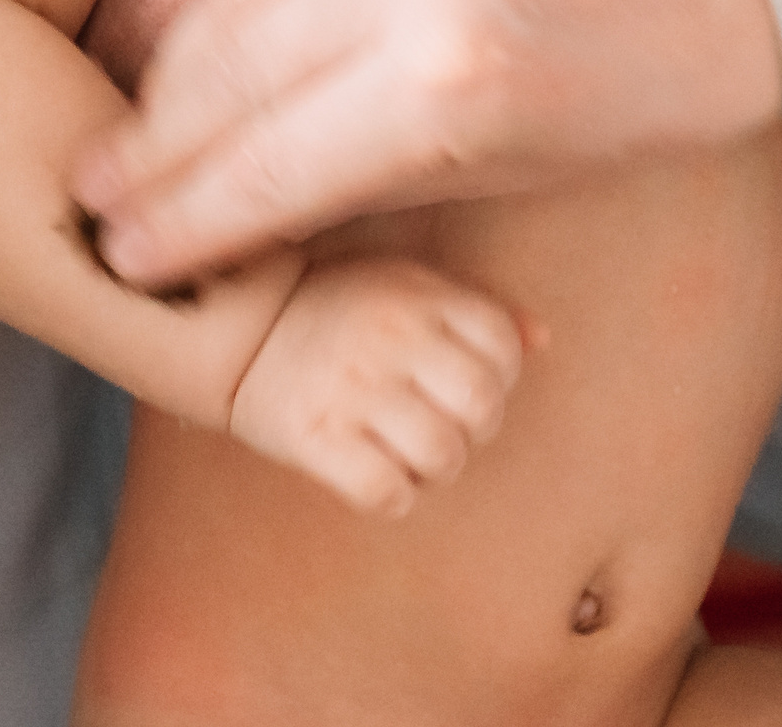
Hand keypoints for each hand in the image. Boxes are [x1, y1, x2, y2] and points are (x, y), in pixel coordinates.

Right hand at [72, 0, 781, 287]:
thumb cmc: (663, 83)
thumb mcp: (527, 170)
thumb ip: (377, 181)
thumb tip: (259, 209)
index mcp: (453, 86)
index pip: (268, 165)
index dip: (185, 221)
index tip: (130, 258)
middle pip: (227, 71)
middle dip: (151, 148)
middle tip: (99, 200)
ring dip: (166, 64)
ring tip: (129, 128)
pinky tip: (189, 28)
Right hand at [229, 258, 527, 517]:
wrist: (238, 331)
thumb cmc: (339, 308)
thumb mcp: (407, 285)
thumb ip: (475, 309)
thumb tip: (543, 339)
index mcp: (419, 298)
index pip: (502, 348)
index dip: (499, 377)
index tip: (464, 383)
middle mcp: (390, 339)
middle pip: (481, 406)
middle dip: (475, 429)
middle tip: (445, 426)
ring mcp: (352, 389)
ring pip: (442, 456)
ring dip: (437, 468)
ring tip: (410, 454)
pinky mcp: (314, 438)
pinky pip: (386, 492)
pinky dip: (394, 496)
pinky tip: (378, 475)